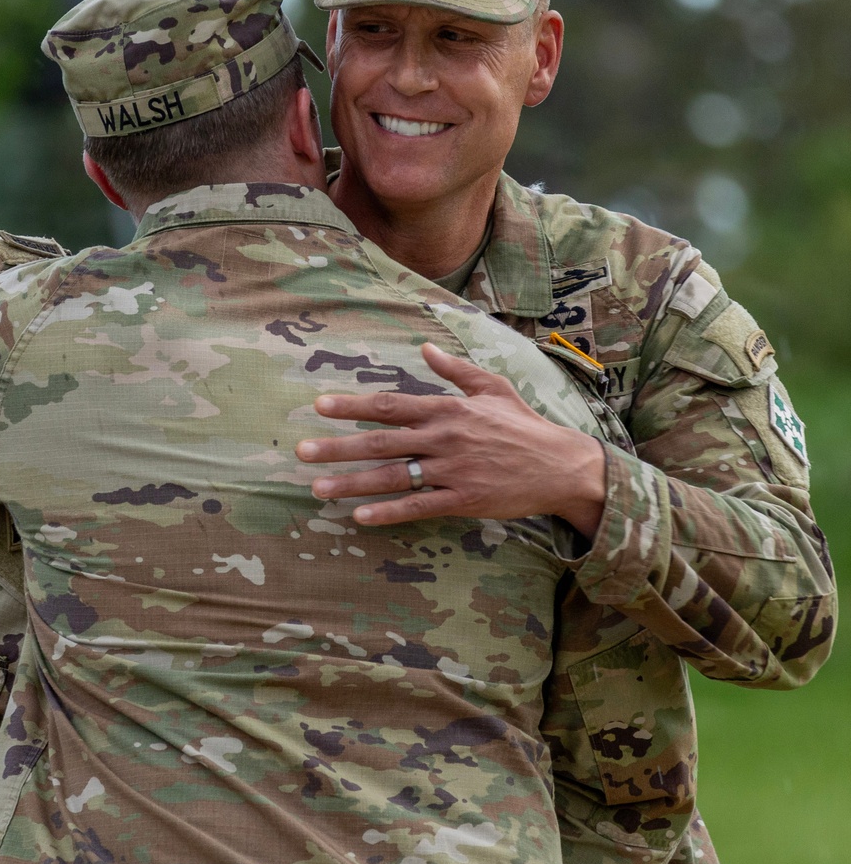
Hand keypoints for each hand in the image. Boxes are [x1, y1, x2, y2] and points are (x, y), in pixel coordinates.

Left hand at [295, 342, 605, 533]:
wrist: (560, 466)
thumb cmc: (524, 424)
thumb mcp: (493, 386)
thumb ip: (455, 369)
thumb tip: (425, 346)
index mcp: (448, 409)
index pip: (390, 405)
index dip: (352, 406)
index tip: (320, 407)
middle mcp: (444, 438)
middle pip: (381, 442)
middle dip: (337, 447)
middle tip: (302, 451)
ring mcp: (453, 471)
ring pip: (393, 477)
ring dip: (352, 483)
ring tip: (318, 488)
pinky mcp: (463, 500)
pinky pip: (419, 507)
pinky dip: (389, 512)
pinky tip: (360, 516)